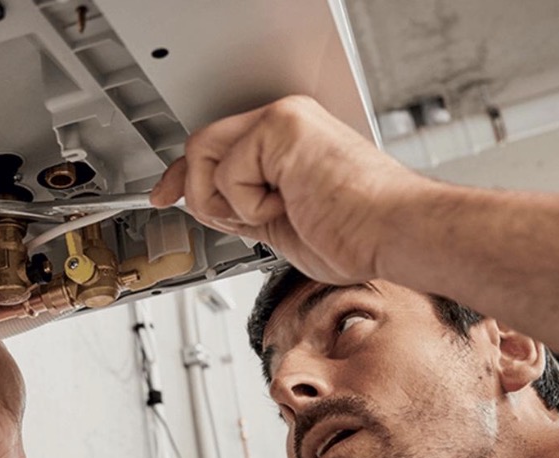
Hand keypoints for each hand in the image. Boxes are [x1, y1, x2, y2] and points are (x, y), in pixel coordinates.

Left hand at [151, 95, 436, 284]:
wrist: (393, 233)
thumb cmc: (359, 236)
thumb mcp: (281, 227)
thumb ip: (243, 209)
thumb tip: (207, 209)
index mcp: (288, 140)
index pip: (216, 148)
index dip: (184, 175)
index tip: (165, 195)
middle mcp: (284, 121)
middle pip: (201, 147)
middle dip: (201, 194)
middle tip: (238, 222)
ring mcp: (282, 120)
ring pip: (205, 156)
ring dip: (228, 203)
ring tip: (273, 214)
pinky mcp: (280, 127)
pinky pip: (228, 173)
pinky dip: (250, 205)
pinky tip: (290, 205)